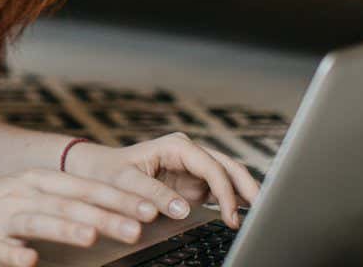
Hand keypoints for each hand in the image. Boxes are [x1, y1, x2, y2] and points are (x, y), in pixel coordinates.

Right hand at [0, 168, 166, 266]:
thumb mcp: (32, 193)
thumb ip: (72, 203)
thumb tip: (124, 213)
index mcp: (39, 182)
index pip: (87, 186)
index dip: (120, 195)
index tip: (153, 206)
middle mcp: (22, 195)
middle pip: (69, 203)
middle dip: (105, 214)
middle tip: (138, 227)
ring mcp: (1, 220)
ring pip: (37, 221)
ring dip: (64, 227)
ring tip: (90, 236)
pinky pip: (0, 250)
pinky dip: (15, 254)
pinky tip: (29, 260)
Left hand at [62, 132, 262, 229]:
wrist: (99, 171)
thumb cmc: (109, 171)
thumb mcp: (126, 181)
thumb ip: (153, 194)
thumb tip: (182, 209)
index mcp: (176, 145)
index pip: (211, 166)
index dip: (226, 191)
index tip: (231, 216)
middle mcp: (188, 152)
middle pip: (228, 167)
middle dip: (248, 187)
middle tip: (263, 212)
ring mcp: (193, 167)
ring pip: (229, 177)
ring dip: (244, 195)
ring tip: (259, 216)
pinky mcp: (193, 182)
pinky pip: (220, 190)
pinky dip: (233, 201)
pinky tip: (242, 215)